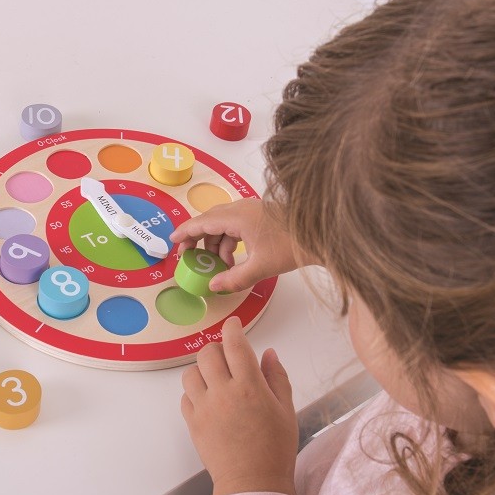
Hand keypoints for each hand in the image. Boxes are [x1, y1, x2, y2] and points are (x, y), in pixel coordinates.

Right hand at [169, 198, 300, 292]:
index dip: (185, 232)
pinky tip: (234, 260)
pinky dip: (229, 242)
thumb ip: (234, 278)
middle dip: (198, 240)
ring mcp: (251, 210)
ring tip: (219, 267)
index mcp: (237, 216)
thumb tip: (213, 285)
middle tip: (189, 258)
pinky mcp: (259, 215)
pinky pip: (235, 226)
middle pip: (209, 221)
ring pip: (222, 225)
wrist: (322, 233)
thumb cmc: (293, 245)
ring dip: (216, 244)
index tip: (173, 241)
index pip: (201, 222)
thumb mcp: (261, 267)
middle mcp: (241, 208)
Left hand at [181, 316, 297, 494]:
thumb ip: (276, 377)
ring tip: (215, 379)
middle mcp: (224, 392)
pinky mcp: (192, 422)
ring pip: (191, 372)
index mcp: (250, 386)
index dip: (233, 329)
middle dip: (217, 348)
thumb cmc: (274, 448)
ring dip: (202, 369)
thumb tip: (269, 353)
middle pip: (208, 353)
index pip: (236, 345)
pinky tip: (208, 399)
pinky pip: (185, 396)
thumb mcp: (285, 409)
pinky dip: (194, 392)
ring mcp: (204, 407)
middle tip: (227, 356)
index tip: (233, 324)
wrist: (253, 482)